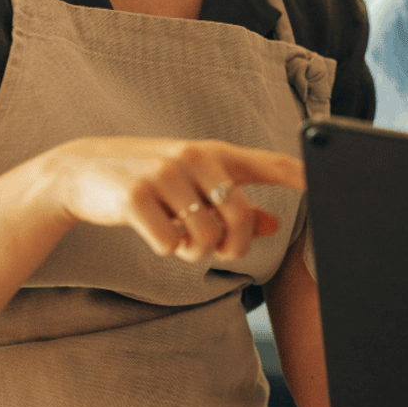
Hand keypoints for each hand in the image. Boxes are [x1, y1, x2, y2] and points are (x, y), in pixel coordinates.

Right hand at [43, 138, 304, 262]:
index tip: (325, 187)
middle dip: (233, 246)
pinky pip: (169, 243)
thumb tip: (276, 224)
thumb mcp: (195, 185)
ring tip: (181, 243)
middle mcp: (195, 158)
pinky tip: (156, 236)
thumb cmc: (152, 181)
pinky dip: (167, 249)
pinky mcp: (135, 197)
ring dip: (196, 253)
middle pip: (238, 216)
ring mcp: (164, 175)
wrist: (82, 172)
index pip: (270, 164)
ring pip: (205, 235)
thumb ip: (236, 204)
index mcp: (216, 154)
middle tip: (218, 252)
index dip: (300, 176)